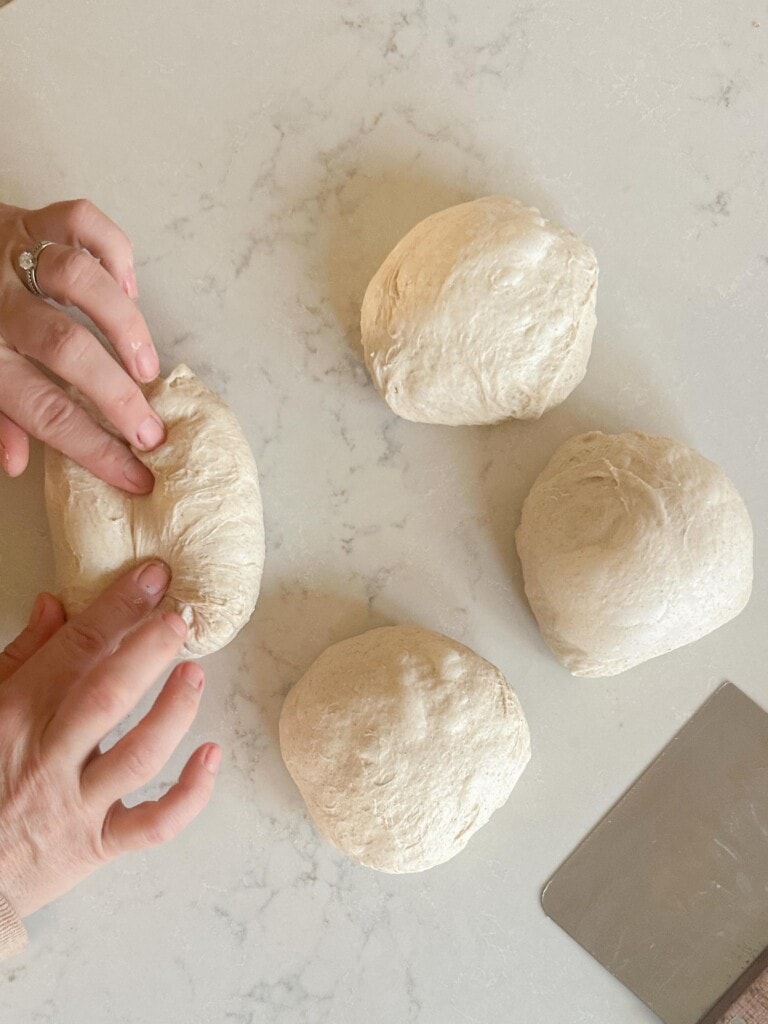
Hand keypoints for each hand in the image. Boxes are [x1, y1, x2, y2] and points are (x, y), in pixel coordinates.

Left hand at [0, 200, 164, 492]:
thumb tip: (17, 463)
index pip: (45, 410)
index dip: (95, 448)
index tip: (136, 474)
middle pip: (66, 349)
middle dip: (118, 395)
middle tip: (152, 430)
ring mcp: (13, 257)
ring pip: (79, 279)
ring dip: (124, 325)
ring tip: (146, 365)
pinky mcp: (27, 218)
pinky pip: (80, 222)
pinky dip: (116, 253)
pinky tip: (129, 288)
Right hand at [0, 561, 219, 917]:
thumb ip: (21, 656)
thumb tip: (55, 605)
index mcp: (19, 714)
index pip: (76, 649)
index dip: (118, 607)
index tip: (154, 577)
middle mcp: (50, 756)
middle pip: (108, 696)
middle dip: (149, 651)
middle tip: (181, 619)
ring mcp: (77, 804)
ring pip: (137, 757)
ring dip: (174, 713)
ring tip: (195, 676)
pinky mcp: (99, 844)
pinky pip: (153, 825)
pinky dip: (190, 793)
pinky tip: (212, 755)